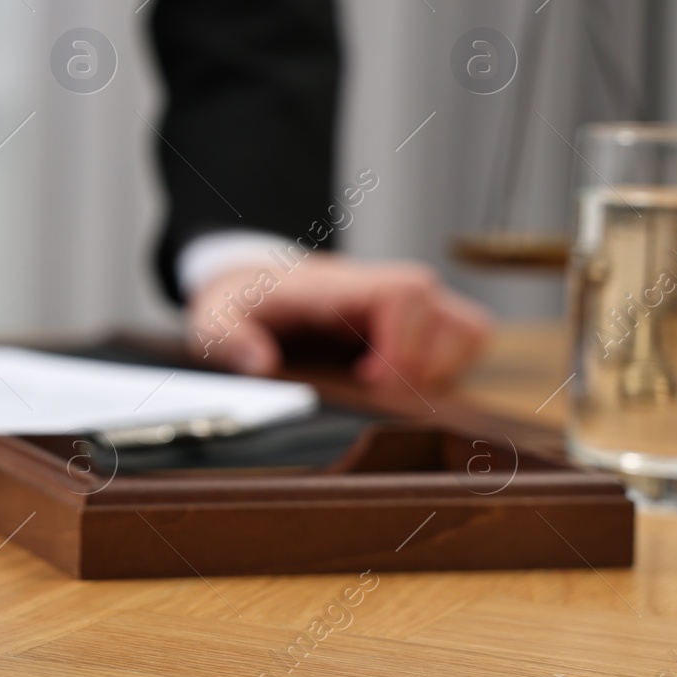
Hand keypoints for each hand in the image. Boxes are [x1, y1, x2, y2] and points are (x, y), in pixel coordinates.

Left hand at [185, 253, 492, 388]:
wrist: (249, 281)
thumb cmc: (239, 302)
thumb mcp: (212, 319)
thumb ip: (228, 338)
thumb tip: (259, 363)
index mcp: (332, 287)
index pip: (402, 292)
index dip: (404, 339)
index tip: (372, 379)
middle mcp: (375, 291)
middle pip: (441, 309)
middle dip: (424, 363)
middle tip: (379, 394)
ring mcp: (400, 307)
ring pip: (464, 324)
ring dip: (444, 365)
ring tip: (397, 390)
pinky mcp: (413, 324)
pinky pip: (463, 337)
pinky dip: (451, 366)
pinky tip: (406, 386)